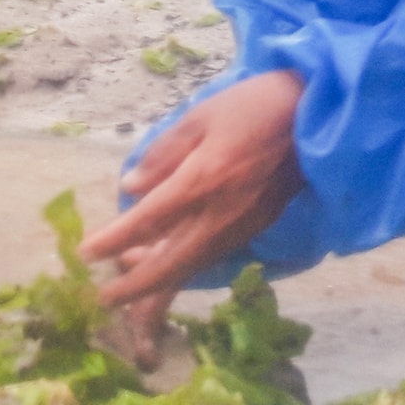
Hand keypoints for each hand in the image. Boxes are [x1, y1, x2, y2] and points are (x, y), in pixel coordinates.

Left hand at [80, 69, 305, 364]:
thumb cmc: (255, 105)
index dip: (115, 239)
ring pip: (193, 266)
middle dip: (136, 287)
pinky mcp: (256, 226)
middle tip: (104, 299)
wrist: (317, 115)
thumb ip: (164, 153)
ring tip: (128, 287)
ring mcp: (242, 225)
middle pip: (172, 263)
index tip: (86, 253)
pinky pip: (211, 255)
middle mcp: (221, 214)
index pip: (149, 220)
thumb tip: (130, 186)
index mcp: (204, 180)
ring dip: (159, 282)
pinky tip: (168, 262)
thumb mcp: (201, 115)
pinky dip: (184, 265)